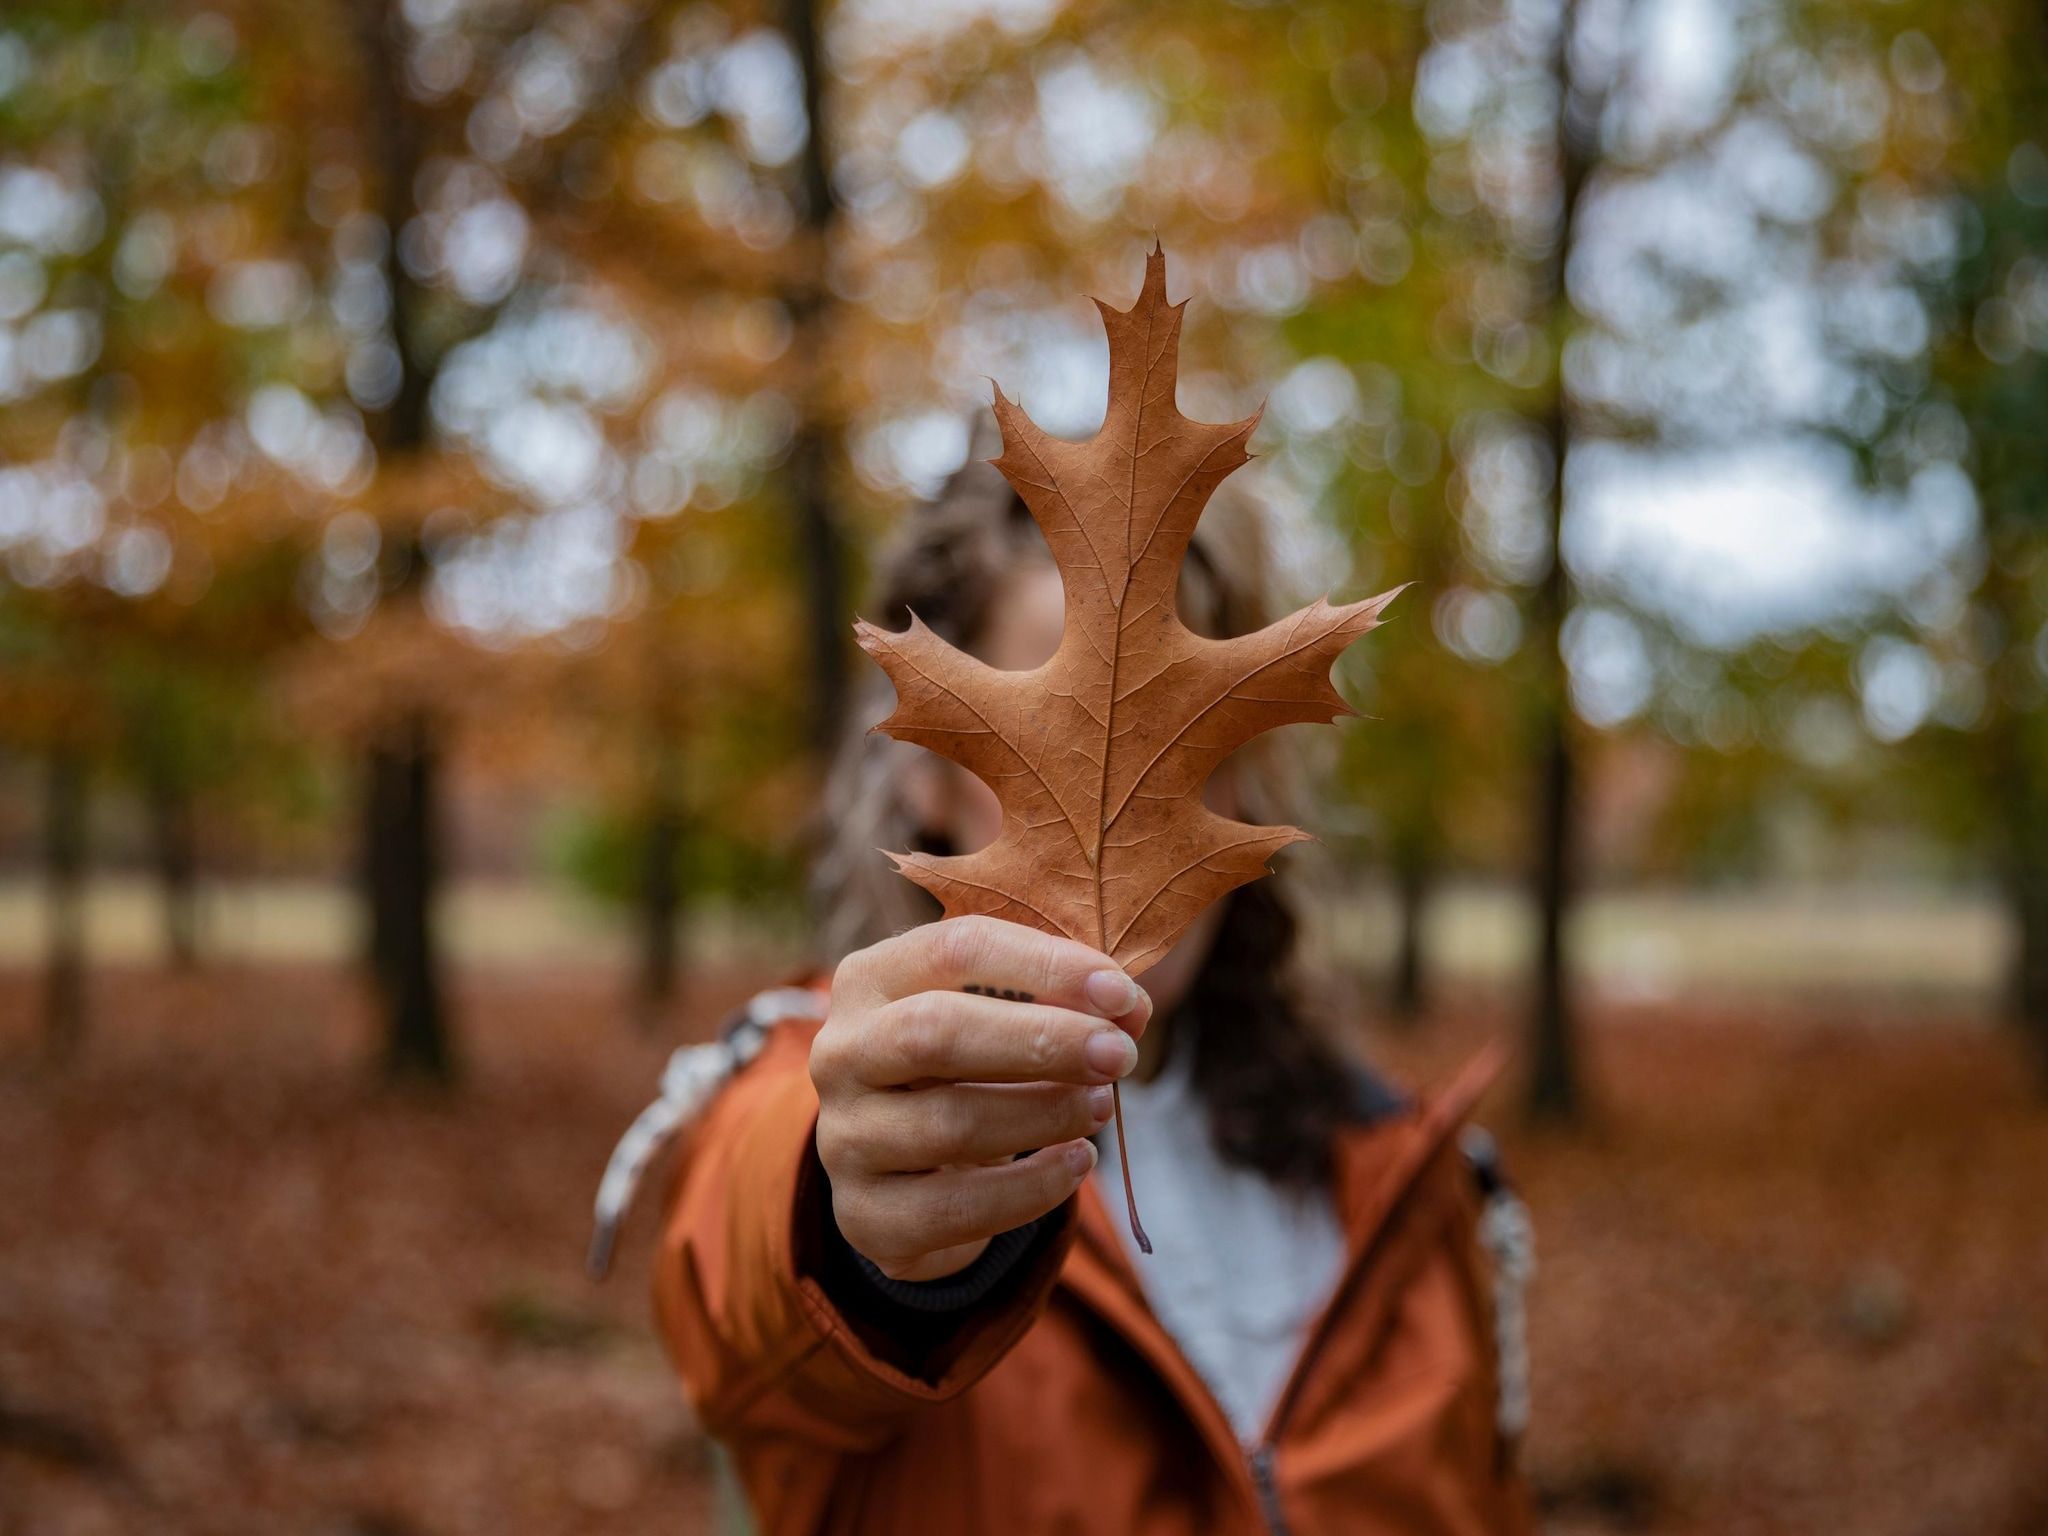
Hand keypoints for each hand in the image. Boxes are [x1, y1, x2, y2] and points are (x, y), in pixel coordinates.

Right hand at [811, 916, 1151, 1281]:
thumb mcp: (1001, 1015)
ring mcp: (845, 1138)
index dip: (1044, 967)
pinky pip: (957, 1208)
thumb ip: (1060, 999)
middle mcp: (841, 1053)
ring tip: (1102, 1106)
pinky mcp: (866, 1215)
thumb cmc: (968, 1066)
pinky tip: (1077, 1163)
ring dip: (1044, 1113)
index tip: (1121, 993)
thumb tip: (1128, 1009)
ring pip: (950, 1124)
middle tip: (1119, 1055)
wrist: (909, 1168)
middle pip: (935, 1032)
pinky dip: (1031, 1187)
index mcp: (870, 980)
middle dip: (1040, 1041)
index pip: (955, 951)